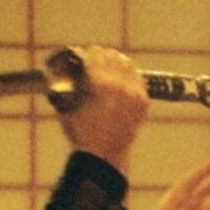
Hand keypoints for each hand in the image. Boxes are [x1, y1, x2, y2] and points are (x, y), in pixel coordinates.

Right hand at [58, 45, 147, 173]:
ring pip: (127, 64)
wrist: (103, 156)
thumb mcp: (67, 103)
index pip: (96, 52)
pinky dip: (128, 77)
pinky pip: (137, 78)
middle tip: (95, 65)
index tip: (83, 59)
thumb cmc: (80, 131)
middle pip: (112, 55)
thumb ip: (69, 81)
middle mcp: (121, 85)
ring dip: (116, 64)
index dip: (87, 54)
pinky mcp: (143, 101)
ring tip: (108, 72)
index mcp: (101, 83)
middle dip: (102, 58)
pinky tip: (120, 83)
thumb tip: (70, 66)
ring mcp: (135, 93)